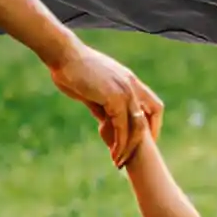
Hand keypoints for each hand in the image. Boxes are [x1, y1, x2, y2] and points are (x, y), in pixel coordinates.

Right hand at [46, 37, 162, 164]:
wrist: (63, 55)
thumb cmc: (72, 69)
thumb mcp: (93, 90)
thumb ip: (103, 105)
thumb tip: (105, 121)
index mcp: (129, 81)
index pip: (153, 105)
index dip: (153, 124)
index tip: (143, 141)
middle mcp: (132, 85)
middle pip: (151, 117)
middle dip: (144, 141)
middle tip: (132, 157)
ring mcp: (125, 90)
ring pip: (137, 126)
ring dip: (129, 147)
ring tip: (118, 162)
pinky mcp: (114, 97)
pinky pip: (122, 126)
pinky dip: (119, 143)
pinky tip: (112, 153)